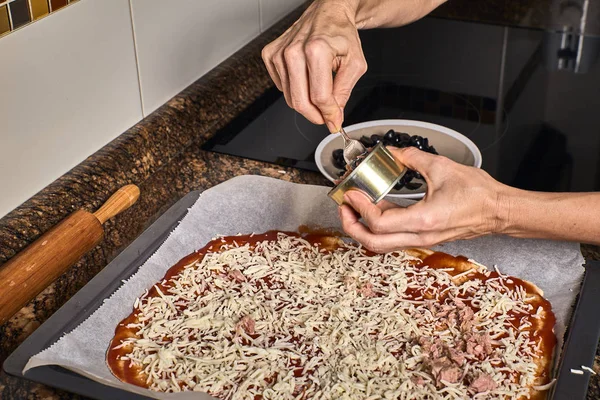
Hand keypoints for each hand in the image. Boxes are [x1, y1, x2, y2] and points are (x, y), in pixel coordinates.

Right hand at [261, 0, 367, 131]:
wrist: (328, 14)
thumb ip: (344, 92)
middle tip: (326, 116)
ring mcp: (279, 53)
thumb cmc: (341, 34)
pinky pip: (282, 87)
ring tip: (320, 91)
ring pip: (290, 97)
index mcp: (316, 50)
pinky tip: (305, 78)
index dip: (328, 114)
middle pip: (300, 101)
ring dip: (306, 102)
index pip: (319, 96)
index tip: (334, 121)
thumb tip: (334, 115)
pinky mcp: (270, 55)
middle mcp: (294, 51)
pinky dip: (295, 90)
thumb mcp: (355, 64)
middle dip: (316, 115)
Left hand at [339, 147, 508, 251]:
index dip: (360, 208)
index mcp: (424, 220)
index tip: (351, 194)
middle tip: (344, 208)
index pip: (380, 223)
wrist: (499, 211)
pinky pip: (394, 237)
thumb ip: (413, 158)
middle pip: (374, 244)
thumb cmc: (479, 195)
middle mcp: (421, 236)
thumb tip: (395, 152)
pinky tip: (377, 207)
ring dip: (364, 228)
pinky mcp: (424, 237)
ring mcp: (422, 239)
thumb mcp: (443, 167)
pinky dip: (379, 226)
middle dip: (352, 227)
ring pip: (382, 244)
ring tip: (355, 207)